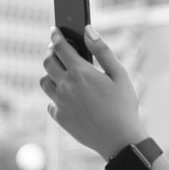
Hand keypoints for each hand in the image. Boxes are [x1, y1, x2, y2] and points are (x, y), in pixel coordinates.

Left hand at [40, 25, 147, 158]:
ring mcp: (60, 103)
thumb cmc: (124, 105)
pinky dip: (56, 96)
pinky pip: (50, 102)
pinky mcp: (60, 118)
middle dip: (51, 52)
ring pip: (44, 82)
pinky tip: (68, 97)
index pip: (60, 47)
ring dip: (50, 74)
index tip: (55, 30)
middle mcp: (66, 86)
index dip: (56, 36)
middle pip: (47, 62)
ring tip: (62, 73)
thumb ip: (102, 50)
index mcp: (80, 72)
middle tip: (57, 50)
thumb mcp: (119, 74)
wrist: (120, 140)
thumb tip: (88, 29)